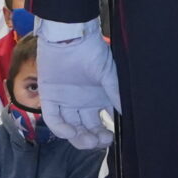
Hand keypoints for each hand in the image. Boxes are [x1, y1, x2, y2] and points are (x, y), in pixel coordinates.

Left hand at [37, 21, 119, 148]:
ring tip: (89, 140)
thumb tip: (127, 116)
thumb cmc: (92, 52)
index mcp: (97, 98)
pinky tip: (71, 131)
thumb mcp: (109, 74)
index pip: (103, 122)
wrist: (70, 36)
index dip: (107, 134)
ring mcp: (65, 101)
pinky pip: (53, 119)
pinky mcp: (49, 97)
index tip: (113, 138)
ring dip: (80, 138)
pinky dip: (61, 129)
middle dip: (94, 139)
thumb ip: (116, 95)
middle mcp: (82, 102)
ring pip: (71, 127)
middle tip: (101, 140)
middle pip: (87, 129)